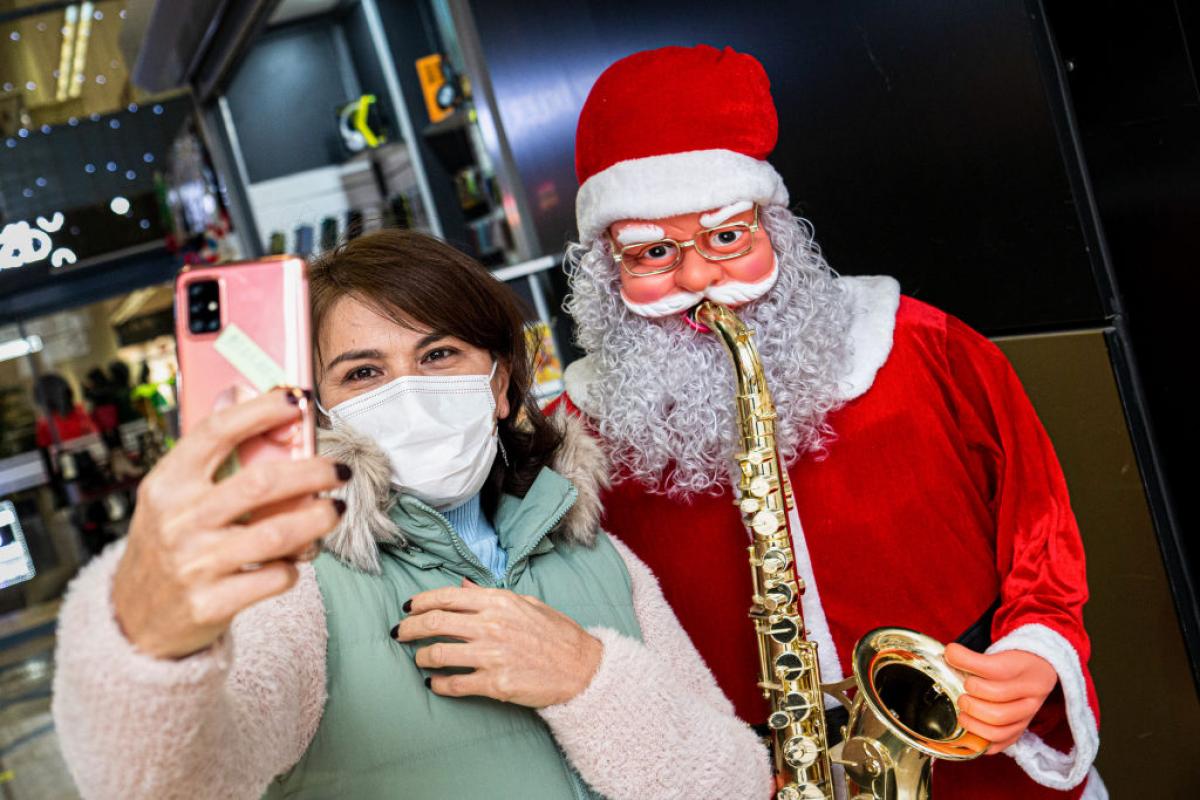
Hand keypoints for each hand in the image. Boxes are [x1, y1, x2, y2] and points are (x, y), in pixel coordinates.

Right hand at [112, 389, 349, 658]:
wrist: (136, 618)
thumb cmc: (168, 545)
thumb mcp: (172, 497)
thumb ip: (210, 460)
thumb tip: (253, 403)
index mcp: (167, 484)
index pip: (216, 434)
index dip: (260, 412)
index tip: (296, 400)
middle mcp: (179, 521)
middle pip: (263, 483)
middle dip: (314, 471)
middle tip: (340, 469)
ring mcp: (195, 564)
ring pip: (278, 534)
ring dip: (319, 519)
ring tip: (335, 510)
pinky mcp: (212, 603)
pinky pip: (275, 578)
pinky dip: (295, 566)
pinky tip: (295, 559)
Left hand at [393, 579, 602, 707]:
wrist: (581, 669)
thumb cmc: (557, 635)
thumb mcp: (527, 604)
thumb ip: (490, 596)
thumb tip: (461, 586)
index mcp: (498, 602)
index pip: (447, 597)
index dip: (421, 602)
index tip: (408, 608)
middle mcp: (491, 625)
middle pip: (434, 623)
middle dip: (410, 628)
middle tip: (400, 633)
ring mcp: (491, 655)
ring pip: (438, 653)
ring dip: (421, 657)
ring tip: (418, 659)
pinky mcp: (494, 683)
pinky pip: (454, 683)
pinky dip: (439, 684)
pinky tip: (435, 683)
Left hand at [944, 643, 1057, 753]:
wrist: (1038, 673)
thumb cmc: (1014, 665)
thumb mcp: (1000, 654)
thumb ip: (973, 657)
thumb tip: (949, 654)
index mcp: (1025, 673)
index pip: (994, 672)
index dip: (967, 664)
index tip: (951, 656)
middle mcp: (1030, 699)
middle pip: (998, 710)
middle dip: (972, 705)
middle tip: (962, 696)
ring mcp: (1025, 719)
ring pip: (998, 730)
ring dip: (973, 723)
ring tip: (963, 714)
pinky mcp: (1018, 733)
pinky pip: (998, 745)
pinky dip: (980, 740)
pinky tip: (968, 730)